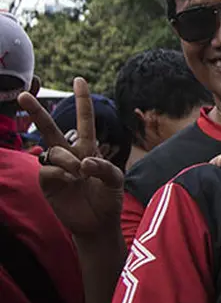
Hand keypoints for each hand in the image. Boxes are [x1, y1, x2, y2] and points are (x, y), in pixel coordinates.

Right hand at [23, 77, 122, 239]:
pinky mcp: (46, 182)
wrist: (98, 223)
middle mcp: (70, 154)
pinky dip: (60, 172)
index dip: (82, 101)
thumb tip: (82, 162)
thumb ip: (103, 167)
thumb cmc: (109, 198)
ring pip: (53, 150)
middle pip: (50, 128)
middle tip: (23, 95)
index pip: (84, 120)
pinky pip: (47, 169)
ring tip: (80, 174)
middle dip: (36, 112)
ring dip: (68, 160)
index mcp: (88, 148)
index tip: (79, 79)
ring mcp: (56, 167)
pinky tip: (70, 181)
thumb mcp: (115, 180)